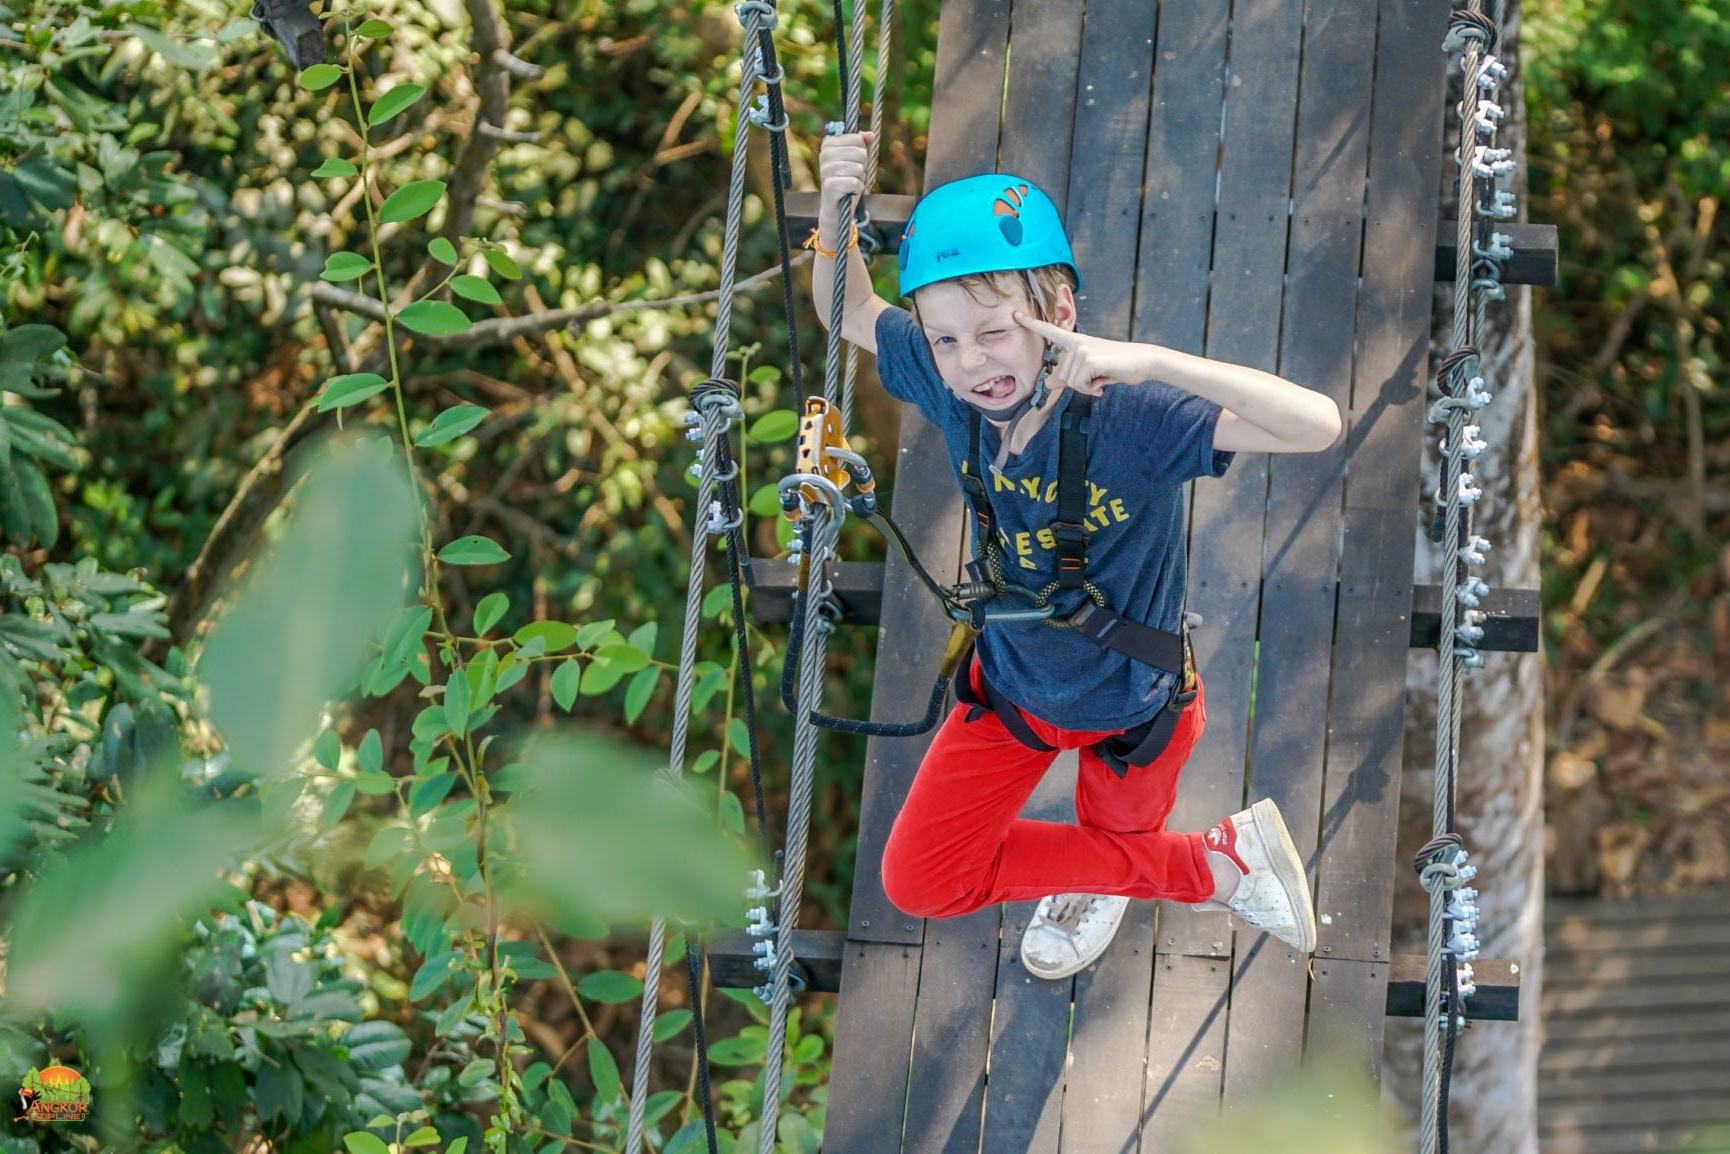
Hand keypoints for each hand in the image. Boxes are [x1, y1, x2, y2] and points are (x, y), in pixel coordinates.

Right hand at [818, 131, 874, 220]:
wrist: (837, 207)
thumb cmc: (847, 179)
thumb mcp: (857, 159)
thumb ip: (863, 144)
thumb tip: (871, 135)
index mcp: (829, 143)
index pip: (857, 138)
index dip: (863, 151)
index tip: (854, 160)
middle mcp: (824, 154)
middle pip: (860, 153)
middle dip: (862, 166)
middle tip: (853, 174)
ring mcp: (825, 169)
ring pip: (858, 168)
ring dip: (860, 178)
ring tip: (851, 183)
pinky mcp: (829, 185)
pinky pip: (855, 182)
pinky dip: (858, 189)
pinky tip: (850, 191)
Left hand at [1011, 310, 1154, 396]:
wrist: (1143, 362)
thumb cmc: (1118, 367)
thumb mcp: (1091, 372)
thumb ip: (1070, 377)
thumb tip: (1050, 384)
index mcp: (1076, 341)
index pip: (1050, 331)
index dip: (1032, 324)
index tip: (1014, 315)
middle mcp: (1077, 343)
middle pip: (1065, 377)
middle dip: (1082, 385)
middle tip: (1100, 377)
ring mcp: (1082, 349)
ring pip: (1072, 383)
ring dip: (1088, 387)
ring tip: (1103, 377)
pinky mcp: (1088, 359)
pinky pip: (1080, 385)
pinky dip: (1092, 389)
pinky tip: (1104, 380)